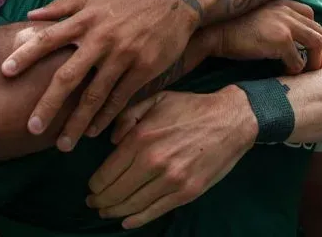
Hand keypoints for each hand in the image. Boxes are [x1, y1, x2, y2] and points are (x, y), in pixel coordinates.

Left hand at [2, 0, 197, 150]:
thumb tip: (30, 15)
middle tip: (32, 128)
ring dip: (77, 122)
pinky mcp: (143, 69)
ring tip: (62, 144)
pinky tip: (93, 132)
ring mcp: (122, 56)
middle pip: (68, 76)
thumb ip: (62, 5)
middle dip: (48, 104)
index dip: (26, 55)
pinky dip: (106, 117)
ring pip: (94, 95)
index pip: (48, 39)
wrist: (174, 1)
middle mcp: (100, 40)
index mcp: (85, 20)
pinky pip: (120, 98)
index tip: (5, 72)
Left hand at [86, 86, 255, 228]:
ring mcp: (171, 180)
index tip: (91, 188)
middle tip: (93, 203)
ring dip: (115, 211)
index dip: (95, 185)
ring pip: (133, 204)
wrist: (231, 120)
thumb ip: (127, 115)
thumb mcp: (155, 99)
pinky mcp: (187, 192)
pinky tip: (126, 221)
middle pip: (117, 192)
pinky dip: (137, 219)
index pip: (108, 172)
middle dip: (101, 201)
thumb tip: (110, 140)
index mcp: (141, 138)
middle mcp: (152, 162)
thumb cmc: (190, 107)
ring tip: (106, 212)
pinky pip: (155, 210)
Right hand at [212, 0, 321, 72]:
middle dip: (319, 48)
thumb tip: (278, 37)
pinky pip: (298, 59)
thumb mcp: (252, 13)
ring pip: (316, 41)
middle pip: (317, 28)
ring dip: (314, 59)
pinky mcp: (281, 40)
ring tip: (307, 71)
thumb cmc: (225, 26)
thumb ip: (268, 17)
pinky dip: (296, 69)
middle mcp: (285, 9)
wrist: (212, 32)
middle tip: (314, 64)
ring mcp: (285, 24)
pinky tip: (287, 73)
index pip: (308, 13)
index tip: (307, 47)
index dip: (311, 31)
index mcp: (279, 1)